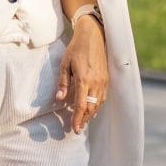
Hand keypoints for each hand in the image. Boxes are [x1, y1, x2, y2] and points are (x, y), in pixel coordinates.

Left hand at [56, 11, 110, 135]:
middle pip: (91, 107)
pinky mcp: (106, 78)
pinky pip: (103, 96)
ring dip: (91, 114)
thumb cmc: (76, 49)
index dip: (77, 118)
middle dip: (84, 120)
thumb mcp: (65, 65)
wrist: (93, 36)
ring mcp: (103, 80)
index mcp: (84, 79)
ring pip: (98, 103)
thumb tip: (59, 99)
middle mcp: (96, 82)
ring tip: (84, 122)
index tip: (74, 128)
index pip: (81, 105)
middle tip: (78, 129)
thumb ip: (63, 83)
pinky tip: (93, 109)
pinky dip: (98, 105)